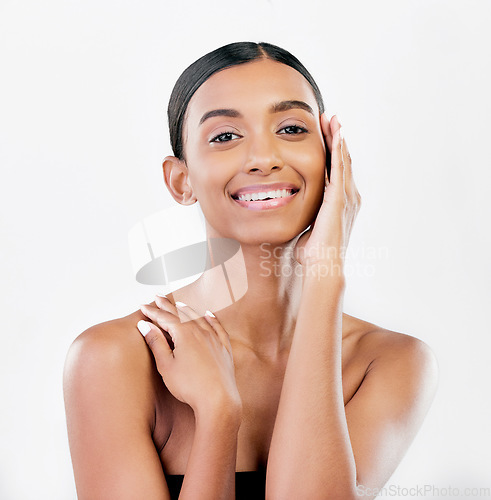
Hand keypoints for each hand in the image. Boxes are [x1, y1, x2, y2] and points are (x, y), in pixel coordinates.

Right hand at [137, 297, 240, 416]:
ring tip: (178, 304)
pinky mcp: (224, 349)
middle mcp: (200, 332)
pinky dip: (211, 318)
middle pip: (181, 314)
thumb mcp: (166, 365)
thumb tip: (145, 325)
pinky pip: (217, 327)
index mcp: (184, 334)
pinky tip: (208, 314)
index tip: (142, 306)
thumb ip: (156, 343)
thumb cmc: (189, 386)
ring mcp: (214, 339)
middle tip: (157, 297)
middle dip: (167, 306)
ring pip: (198, 318)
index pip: (164, 318)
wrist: (218, 400)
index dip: (152, 312)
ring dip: (187, 310)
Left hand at [294, 114, 360, 270]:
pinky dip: (339, 150)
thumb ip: (306, 218)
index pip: (337, 171)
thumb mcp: (309, 228)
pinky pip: (341, 168)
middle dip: (336, 139)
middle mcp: (348, 196)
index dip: (332, 152)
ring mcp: (346, 197)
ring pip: (343, 160)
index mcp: (340, 202)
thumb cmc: (314, 253)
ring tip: (333, 120)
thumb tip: (295, 217)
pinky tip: (337, 135)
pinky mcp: (340, 198)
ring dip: (338, 138)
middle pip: (342, 161)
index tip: (326, 135)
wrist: (323, 265)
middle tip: (330, 119)